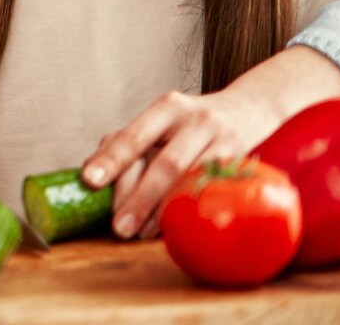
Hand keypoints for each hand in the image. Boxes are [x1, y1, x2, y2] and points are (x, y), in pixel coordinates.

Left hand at [82, 86, 285, 238]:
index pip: (133, 135)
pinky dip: (191, 207)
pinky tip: (176, 223)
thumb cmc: (193, 121)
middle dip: (139, 198)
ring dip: (165, 210)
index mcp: (167, 107)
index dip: (111, 158)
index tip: (90, 180)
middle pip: (164, 163)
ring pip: (191, 180)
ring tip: (142, 231)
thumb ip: (130, 141)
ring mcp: (221, 140)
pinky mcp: (242, 160)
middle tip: (119, 226)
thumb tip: (93, 169)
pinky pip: (213, 189)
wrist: (250, 107)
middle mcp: (194, 120)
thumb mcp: (163, 120)